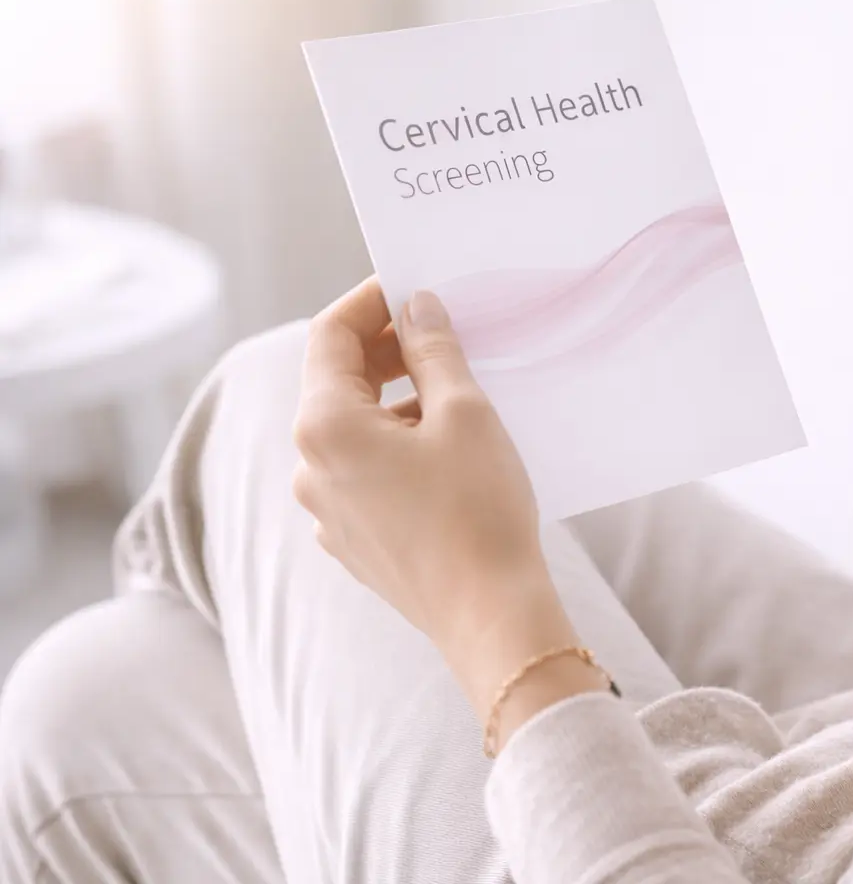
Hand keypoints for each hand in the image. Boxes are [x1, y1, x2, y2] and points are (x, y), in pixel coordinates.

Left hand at [292, 280, 601, 728]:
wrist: (490, 616)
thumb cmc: (478, 510)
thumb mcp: (464, 413)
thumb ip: (433, 350)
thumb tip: (417, 308)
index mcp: (325, 427)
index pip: (331, 335)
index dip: (372, 301)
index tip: (416, 288)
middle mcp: (310, 468)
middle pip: (338, 383)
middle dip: (389, 351)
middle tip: (445, 336)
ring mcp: (328, 510)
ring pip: (355, 431)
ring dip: (399, 403)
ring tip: (460, 399)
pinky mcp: (355, 541)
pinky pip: (368, 474)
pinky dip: (400, 448)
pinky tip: (451, 455)